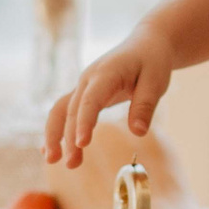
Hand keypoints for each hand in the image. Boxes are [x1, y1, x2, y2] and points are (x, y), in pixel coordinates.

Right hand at [44, 30, 174, 168]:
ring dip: (54, 135)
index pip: (91, 100)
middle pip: (73, 110)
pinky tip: (51, 150)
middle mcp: (88, 78)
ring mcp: (83, 85)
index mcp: (106, 73)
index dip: (84, 122)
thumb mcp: (156, 81)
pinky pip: (65, 111)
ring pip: (61, 110)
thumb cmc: (152, 61)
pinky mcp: (84, 93)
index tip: (82, 144)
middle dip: (68, 138)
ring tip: (53, 160)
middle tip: (71, 164)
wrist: (146, 44)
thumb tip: (138, 132)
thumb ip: (145, 106)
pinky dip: (56, 130)